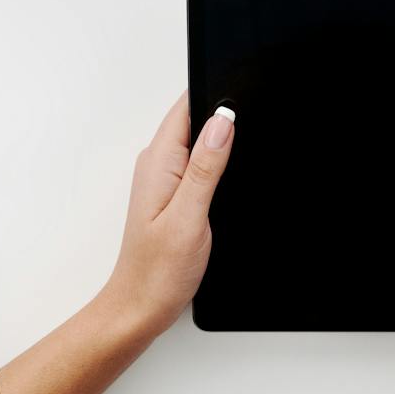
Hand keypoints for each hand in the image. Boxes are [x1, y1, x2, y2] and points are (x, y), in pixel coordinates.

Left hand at [0, 94, 235, 393]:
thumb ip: (207, 166)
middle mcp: (158, 163)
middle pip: (194, 116)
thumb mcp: (190, 216)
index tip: (242, 85)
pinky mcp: (174, 193)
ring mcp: (165, 177)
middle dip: (223, 110)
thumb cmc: (158, 271)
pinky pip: (198, 160)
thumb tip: (224, 120)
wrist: (139, 308)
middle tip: (255, 111)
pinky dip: (218, 158)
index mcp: (160, 161)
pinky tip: (231, 171)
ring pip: (198, 138)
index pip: (187, 105)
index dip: (215, 90)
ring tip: (246, 139)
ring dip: (221, 135)